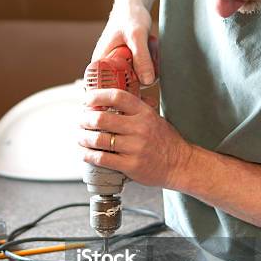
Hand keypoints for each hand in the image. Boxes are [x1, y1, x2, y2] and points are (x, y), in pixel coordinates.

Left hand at [78, 89, 192, 189]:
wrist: (180, 164)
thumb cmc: (165, 141)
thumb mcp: (154, 118)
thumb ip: (135, 109)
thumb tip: (110, 99)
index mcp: (144, 113)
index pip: (117, 96)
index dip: (97, 96)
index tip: (87, 100)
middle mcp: (139, 128)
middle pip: (102, 118)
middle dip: (85, 119)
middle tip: (80, 121)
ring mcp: (135, 147)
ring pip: (99, 139)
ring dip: (83, 138)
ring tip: (80, 137)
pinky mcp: (131, 165)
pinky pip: (102, 159)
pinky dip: (88, 155)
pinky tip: (84, 153)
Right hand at [92, 4, 156, 85]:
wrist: (134, 6)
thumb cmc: (130, 16)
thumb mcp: (137, 36)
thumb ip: (142, 58)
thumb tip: (147, 81)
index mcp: (99, 63)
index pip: (104, 90)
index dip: (120, 95)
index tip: (138, 90)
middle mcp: (106, 68)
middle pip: (122, 89)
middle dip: (140, 83)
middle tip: (152, 66)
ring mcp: (117, 68)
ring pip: (134, 83)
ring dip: (147, 75)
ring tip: (153, 53)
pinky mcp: (128, 66)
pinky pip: (139, 75)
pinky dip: (149, 70)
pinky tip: (154, 57)